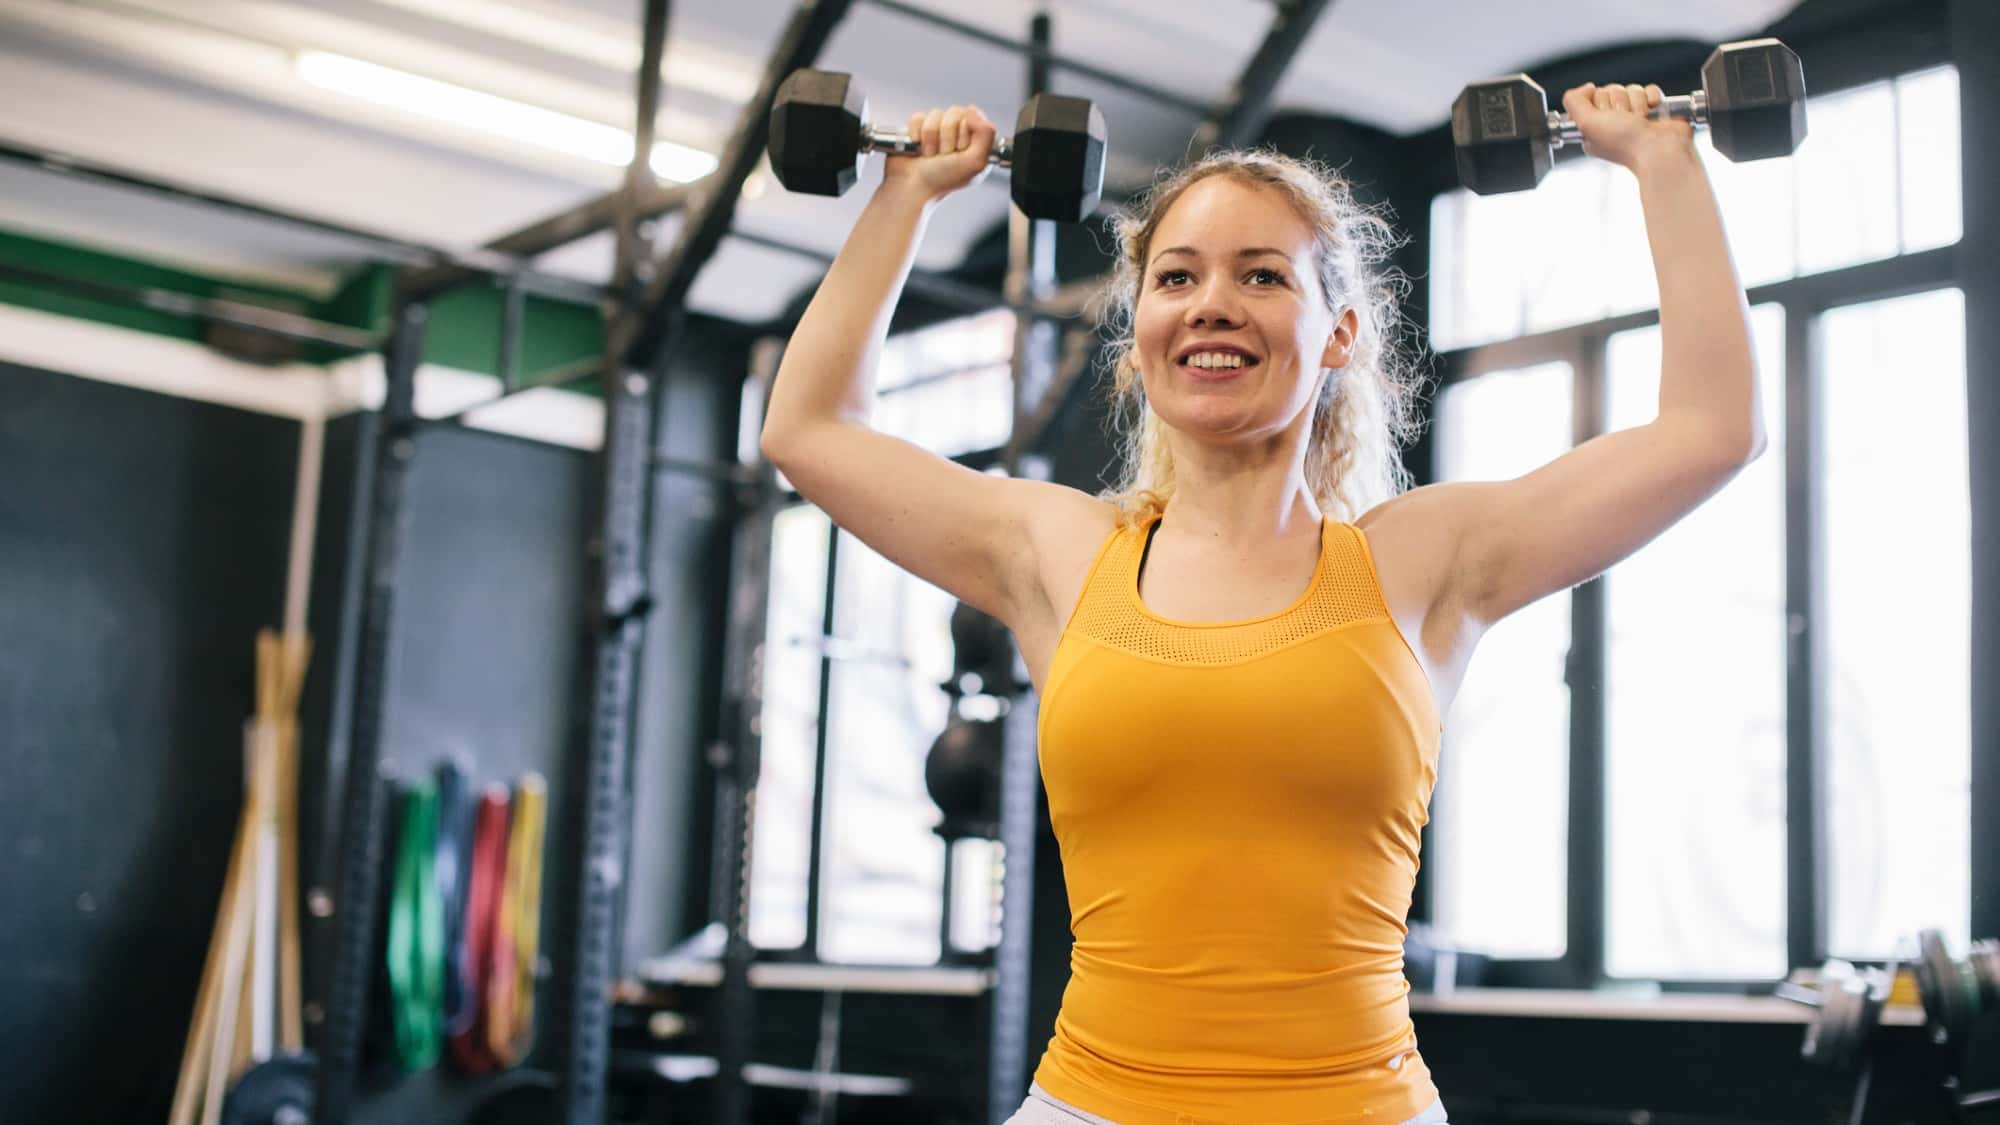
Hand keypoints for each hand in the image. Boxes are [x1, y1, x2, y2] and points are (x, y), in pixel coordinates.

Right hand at [880, 104, 997, 201]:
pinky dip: (916, 134)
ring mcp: (937, 130)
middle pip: (954, 113)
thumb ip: (986, 134)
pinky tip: (918, 148)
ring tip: (929, 155)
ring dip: (930, 138)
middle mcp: (957, 133)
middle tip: (942, 156)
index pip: (972, 117)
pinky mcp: (918, 129)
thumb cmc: (942, 181)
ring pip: (935, 114)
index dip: (963, 134)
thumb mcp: (975, 162)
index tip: (958, 153)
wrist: (912, 188)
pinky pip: (918, 117)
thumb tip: (972, 110)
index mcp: (975, 141)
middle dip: (946, 137)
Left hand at [1561, 83, 1691, 171]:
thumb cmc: (1624, 143)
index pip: (1592, 96)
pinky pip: (1650, 89)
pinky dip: (1652, 98)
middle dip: (1620, 102)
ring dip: (1637, 102)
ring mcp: (1634, 116)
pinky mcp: (1653, 110)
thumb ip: (1573, 102)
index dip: (1600, 102)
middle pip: (1612, 90)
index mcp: (1594, 128)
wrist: (1658, 149)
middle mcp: (1613, 122)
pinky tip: (1652, 111)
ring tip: (1639, 120)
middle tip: (1625, 120)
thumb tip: (1587, 88)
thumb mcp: (1585, 123)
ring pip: (1631, 89)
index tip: (1606, 117)